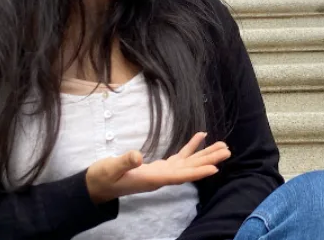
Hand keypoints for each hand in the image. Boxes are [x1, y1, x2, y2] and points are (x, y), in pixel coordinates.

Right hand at [86, 132, 230, 203]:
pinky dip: (191, 147)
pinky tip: (201, 136)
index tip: (215, 168)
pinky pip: (179, 157)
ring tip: (222, 145)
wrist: (96, 186)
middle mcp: (161, 177)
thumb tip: (137, 156)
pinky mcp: (158, 167)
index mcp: (153, 179)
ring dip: (205, 154)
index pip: (180, 176)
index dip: (197, 172)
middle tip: (227, 151)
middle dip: (209, 160)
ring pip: (188, 163)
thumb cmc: (102, 178)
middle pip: (189, 169)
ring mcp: (161, 172)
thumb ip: (124, 162)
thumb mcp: (110, 169)